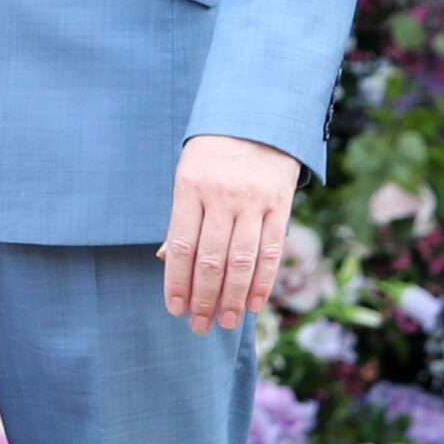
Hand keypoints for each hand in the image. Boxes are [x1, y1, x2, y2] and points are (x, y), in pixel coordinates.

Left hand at [160, 135, 301, 333]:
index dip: (177, 282)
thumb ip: (181, 218)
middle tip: (199, 326)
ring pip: (241, 260)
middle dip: (204, 299)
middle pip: (211, 259)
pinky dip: (261, 281)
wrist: (259, 118)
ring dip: (232, 298)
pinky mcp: (280, 204)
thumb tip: (164, 261)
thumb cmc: (214, 154)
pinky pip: (271, 250)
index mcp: (189, 187)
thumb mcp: (188, 176)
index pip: (180, 245)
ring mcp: (253, 200)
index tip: (175, 309)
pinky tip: (252, 303)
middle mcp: (221, 195)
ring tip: (225, 322)